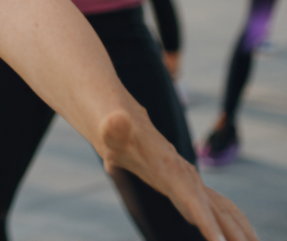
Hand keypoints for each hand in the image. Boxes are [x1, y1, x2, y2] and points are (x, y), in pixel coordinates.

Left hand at [99, 109, 257, 239]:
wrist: (122, 121)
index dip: (206, 221)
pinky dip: (234, 221)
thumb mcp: (109, 131)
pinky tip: (239, 236)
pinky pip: (218, 206)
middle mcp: (186, 176)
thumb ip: (112, 129)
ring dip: (239, 230)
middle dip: (233, 233)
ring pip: (223, 209)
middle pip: (216, 209)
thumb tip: (117, 118)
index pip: (192, 199)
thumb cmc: (115, 131)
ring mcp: (190, 181)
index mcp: (169, 169)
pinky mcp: (189, 185)